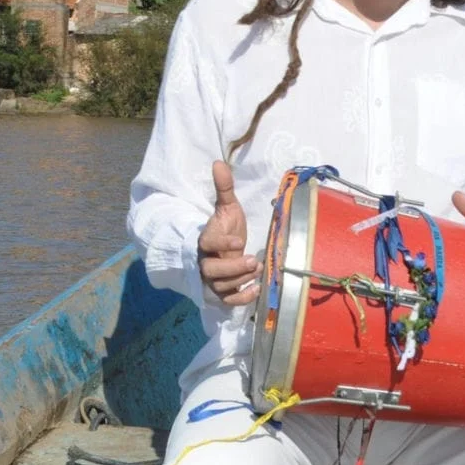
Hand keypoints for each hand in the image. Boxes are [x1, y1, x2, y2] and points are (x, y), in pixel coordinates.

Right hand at [198, 161, 259, 306]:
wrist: (223, 247)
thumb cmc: (226, 227)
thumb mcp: (227, 207)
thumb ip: (224, 188)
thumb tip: (218, 162)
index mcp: (205, 240)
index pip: (207, 244)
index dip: (221, 243)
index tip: (240, 240)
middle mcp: (206, 262)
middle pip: (212, 271)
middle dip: (233, 268)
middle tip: (254, 260)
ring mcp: (213, 280)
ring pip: (221, 286)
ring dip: (241, 280)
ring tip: (259, 268)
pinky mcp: (223, 292)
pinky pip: (228, 301)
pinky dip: (242, 299)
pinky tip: (257, 290)